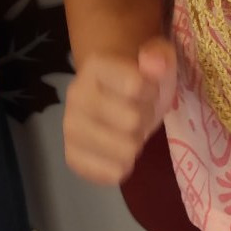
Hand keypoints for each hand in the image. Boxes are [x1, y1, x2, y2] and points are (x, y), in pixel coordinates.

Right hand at [63, 38, 176, 185]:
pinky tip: (118, 151)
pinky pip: (112, 174)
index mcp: (95, 67)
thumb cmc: (139, 81)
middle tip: (138, 113)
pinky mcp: (72, 158)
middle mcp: (75, 96)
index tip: (144, 89)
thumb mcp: (157, 62)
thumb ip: (160, 56)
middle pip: (132, 121)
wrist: (112, 99)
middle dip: (144, 119)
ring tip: (128, 131)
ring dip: (136, 144)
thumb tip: (154, 63)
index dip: (151, 91)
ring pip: (125, 150)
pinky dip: (123, 166)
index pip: (136, 86)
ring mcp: (69, 129)